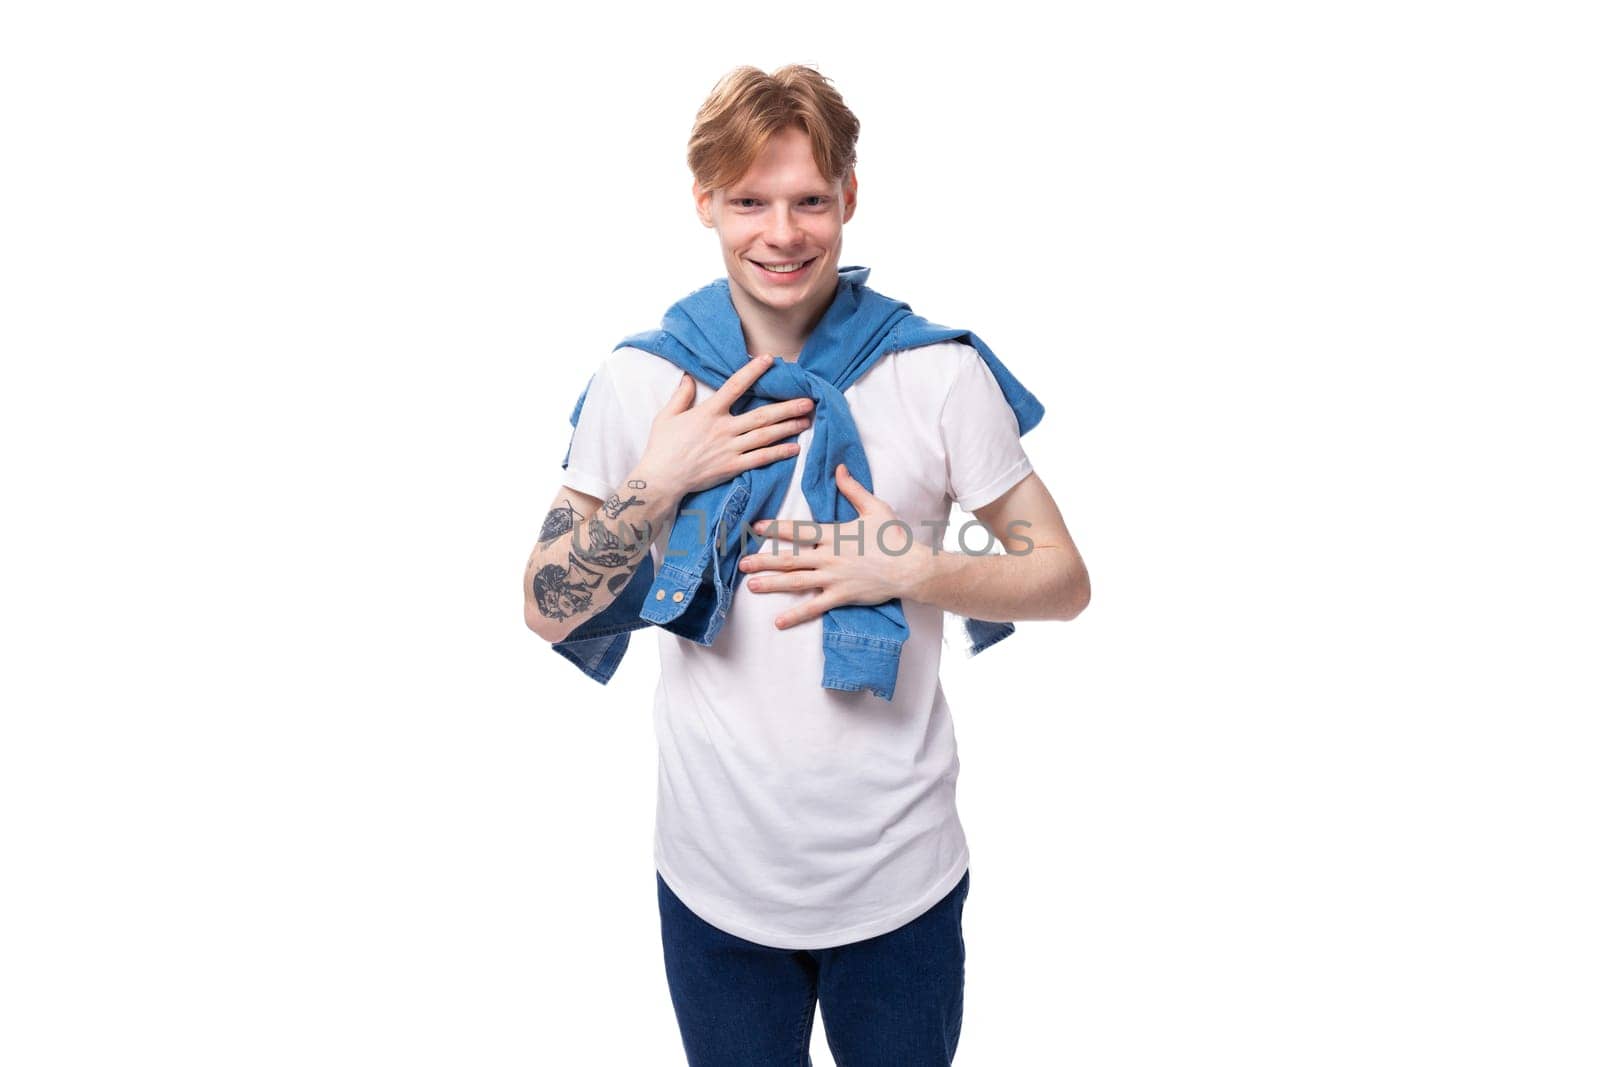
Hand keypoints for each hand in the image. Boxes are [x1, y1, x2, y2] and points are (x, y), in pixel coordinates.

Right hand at [637, 353, 813, 500]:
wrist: (662, 478)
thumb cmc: (662, 446)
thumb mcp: (667, 416)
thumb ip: (681, 395)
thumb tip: (688, 377)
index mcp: (709, 412)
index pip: (735, 386)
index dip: (753, 371)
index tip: (770, 360)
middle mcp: (723, 429)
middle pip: (762, 415)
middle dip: (787, 407)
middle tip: (808, 400)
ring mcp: (730, 449)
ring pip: (766, 436)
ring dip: (788, 427)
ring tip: (806, 420)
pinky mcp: (732, 467)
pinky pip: (760, 459)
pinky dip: (778, 453)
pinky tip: (794, 448)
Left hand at [739, 463, 931, 629]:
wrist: (910, 568)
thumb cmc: (893, 537)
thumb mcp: (874, 507)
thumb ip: (853, 489)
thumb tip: (839, 468)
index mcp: (833, 534)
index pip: (798, 530)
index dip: (775, 528)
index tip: (755, 527)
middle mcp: (829, 556)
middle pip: (790, 558)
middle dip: (764, 560)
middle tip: (742, 563)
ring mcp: (833, 578)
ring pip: (796, 582)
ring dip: (772, 584)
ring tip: (750, 586)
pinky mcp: (841, 596)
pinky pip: (814, 607)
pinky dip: (796, 615)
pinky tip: (778, 621)